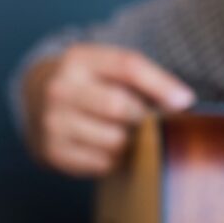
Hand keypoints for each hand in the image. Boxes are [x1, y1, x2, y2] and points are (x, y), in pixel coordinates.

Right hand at [21, 44, 194, 175]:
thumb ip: (146, 78)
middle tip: (147, 121)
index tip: (185, 101)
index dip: (161, 84)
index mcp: (79, 59)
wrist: (38, 100)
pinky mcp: (52, 152)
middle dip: (142, 117)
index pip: (128, 66)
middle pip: (120, 107)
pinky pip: (104, 163)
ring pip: (115, 140)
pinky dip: (115, 160)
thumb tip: (183, 101)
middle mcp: (60, 88)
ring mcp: (53, 122)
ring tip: (125, 133)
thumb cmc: (92, 85)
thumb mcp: (110, 69)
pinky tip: (107, 147)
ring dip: (131, 142)